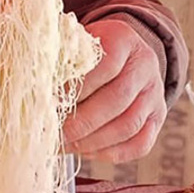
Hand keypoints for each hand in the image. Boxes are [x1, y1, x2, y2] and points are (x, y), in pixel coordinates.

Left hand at [63, 19, 165, 162]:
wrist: (124, 55)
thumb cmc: (88, 53)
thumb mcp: (76, 43)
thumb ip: (60, 60)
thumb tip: (36, 93)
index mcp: (123, 39)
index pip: (106, 66)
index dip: (78, 89)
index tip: (50, 104)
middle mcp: (145, 65)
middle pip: (117, 100)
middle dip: (82, 122)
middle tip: (55, 134)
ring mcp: (155, 94)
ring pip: (129, 126)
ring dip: (93, 141)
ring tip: (66, 145)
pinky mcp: (157, 118)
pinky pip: (139, 144)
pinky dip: (111, 153)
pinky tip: (86, 151)